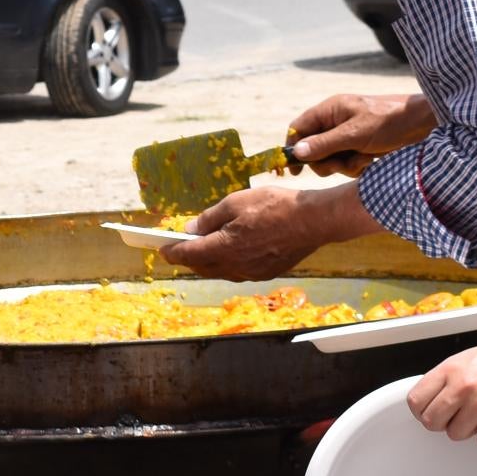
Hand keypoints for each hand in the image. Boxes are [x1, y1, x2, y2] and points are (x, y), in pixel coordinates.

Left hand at [164, 183, 335, 281]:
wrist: (314, 220)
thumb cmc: (275, 206)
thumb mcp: (237, 202)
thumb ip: (210, 218)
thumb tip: (191, 229)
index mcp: (225, 247)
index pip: (190, 254)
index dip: (173, 252)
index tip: (162, 249)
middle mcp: (236, 266)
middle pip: (203, 267)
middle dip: (188, 259)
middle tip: (179, 249)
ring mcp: (252, 272)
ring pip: (221, 272)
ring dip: (207, 263)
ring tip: (201, 250)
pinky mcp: (266, 273)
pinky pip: (238, 272)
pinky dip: (227, 264)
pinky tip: (228, 253)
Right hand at [284, 92, 432, 176]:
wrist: (423, 126)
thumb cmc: (389, 122)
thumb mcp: (354, 134)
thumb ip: (324, 144)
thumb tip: (296, 152)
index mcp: (330, 111)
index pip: (299, 128)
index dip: (293, 148)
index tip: (294, 169)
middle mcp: (335, 123)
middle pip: (313, 150)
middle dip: (327, 161)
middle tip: (344, 162)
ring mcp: (348, 137)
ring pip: (331, 160)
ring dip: (346, 165)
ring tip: (365, 159)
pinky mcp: (360, 149)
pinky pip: (347, 165)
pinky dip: (358, 167)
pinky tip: (373, 161)